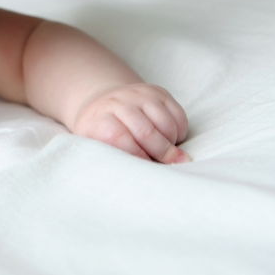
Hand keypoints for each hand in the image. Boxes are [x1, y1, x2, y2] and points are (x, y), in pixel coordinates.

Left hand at [71, 83, 189, 163]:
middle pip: (145, 132)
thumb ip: (110, 159)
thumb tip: (134, 182)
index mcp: (99, 119)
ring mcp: (139, 95)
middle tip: (172, 167)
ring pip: (165, 123)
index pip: (118, 137)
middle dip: (161, 153)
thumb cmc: (101, 132)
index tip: (144, 170)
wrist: (105, 102)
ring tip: (167, 153)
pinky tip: (171, 138)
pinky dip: (179, 131)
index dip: (135, 155)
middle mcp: (118, 103)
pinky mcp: (158, 92)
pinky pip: (178, 115)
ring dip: (171, 142)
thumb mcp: (95, 145)